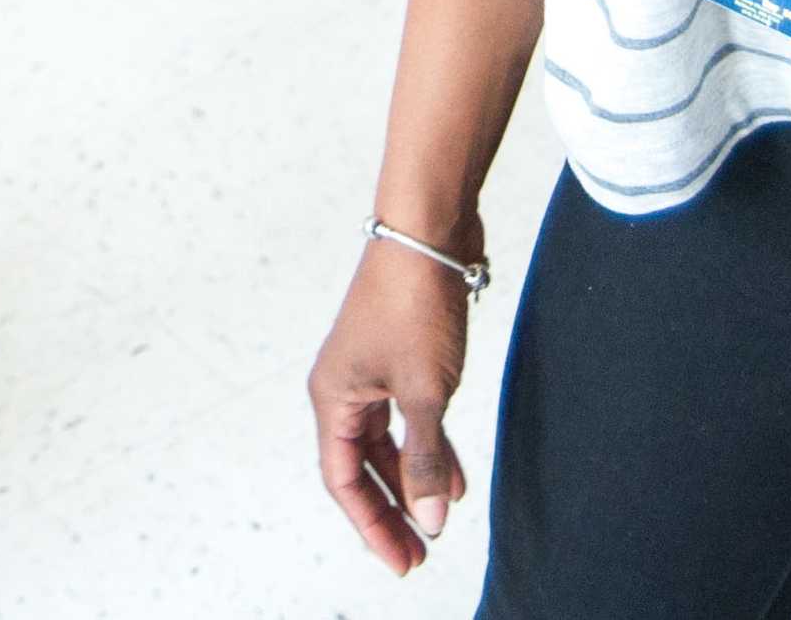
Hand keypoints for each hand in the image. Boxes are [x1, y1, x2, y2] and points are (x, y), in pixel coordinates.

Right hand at [307, 230, 475, 576]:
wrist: (428, 229)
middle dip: (390, 512)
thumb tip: (430, 519)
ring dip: (412, 481)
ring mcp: (372, 370)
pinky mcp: (400, 356)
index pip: (344, 480)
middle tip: (418, 554)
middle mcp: (345, 387)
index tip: (403, 560)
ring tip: (438, 520)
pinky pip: (409, 417)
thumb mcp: (425, 391)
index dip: (372, 524)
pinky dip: (429, 446)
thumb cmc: (414, 302)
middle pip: (363, 466)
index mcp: (333, 397)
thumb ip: (427, 458)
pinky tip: (457, 474)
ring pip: (388, 443)